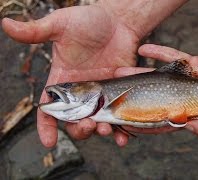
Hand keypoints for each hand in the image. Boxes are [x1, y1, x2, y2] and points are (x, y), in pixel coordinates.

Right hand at [2, 4, 138, 146]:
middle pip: (75, 121)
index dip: (46, 126)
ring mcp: (101, 94)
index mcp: (63, 81)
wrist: (118, 21)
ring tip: (106, 129)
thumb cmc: (88, 20)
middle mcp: (81, 92)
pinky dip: (121, 129)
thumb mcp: (61, 24)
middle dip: (79, 130)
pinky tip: (124, 135)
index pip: (50, 108)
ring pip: (97, 122)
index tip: (49, 141)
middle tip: (88, 125)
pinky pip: (119, 115)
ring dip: (100, 132)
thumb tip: (6, 24)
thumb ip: (37, 30)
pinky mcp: (119, 93)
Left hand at [120, 44, 197, 142]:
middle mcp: (185, 98)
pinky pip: (176, 58)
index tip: (124, 122)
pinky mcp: (197, 66)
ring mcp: (189, 81)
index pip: (162, 120)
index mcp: (190, 116)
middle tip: (113, 96)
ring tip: (120, 71)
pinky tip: (144, 50)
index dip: (144, 122)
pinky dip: (160, 53)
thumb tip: (182, 123)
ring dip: (140, 74)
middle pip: (155, 98)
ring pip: (160, 77)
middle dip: (134, 97)